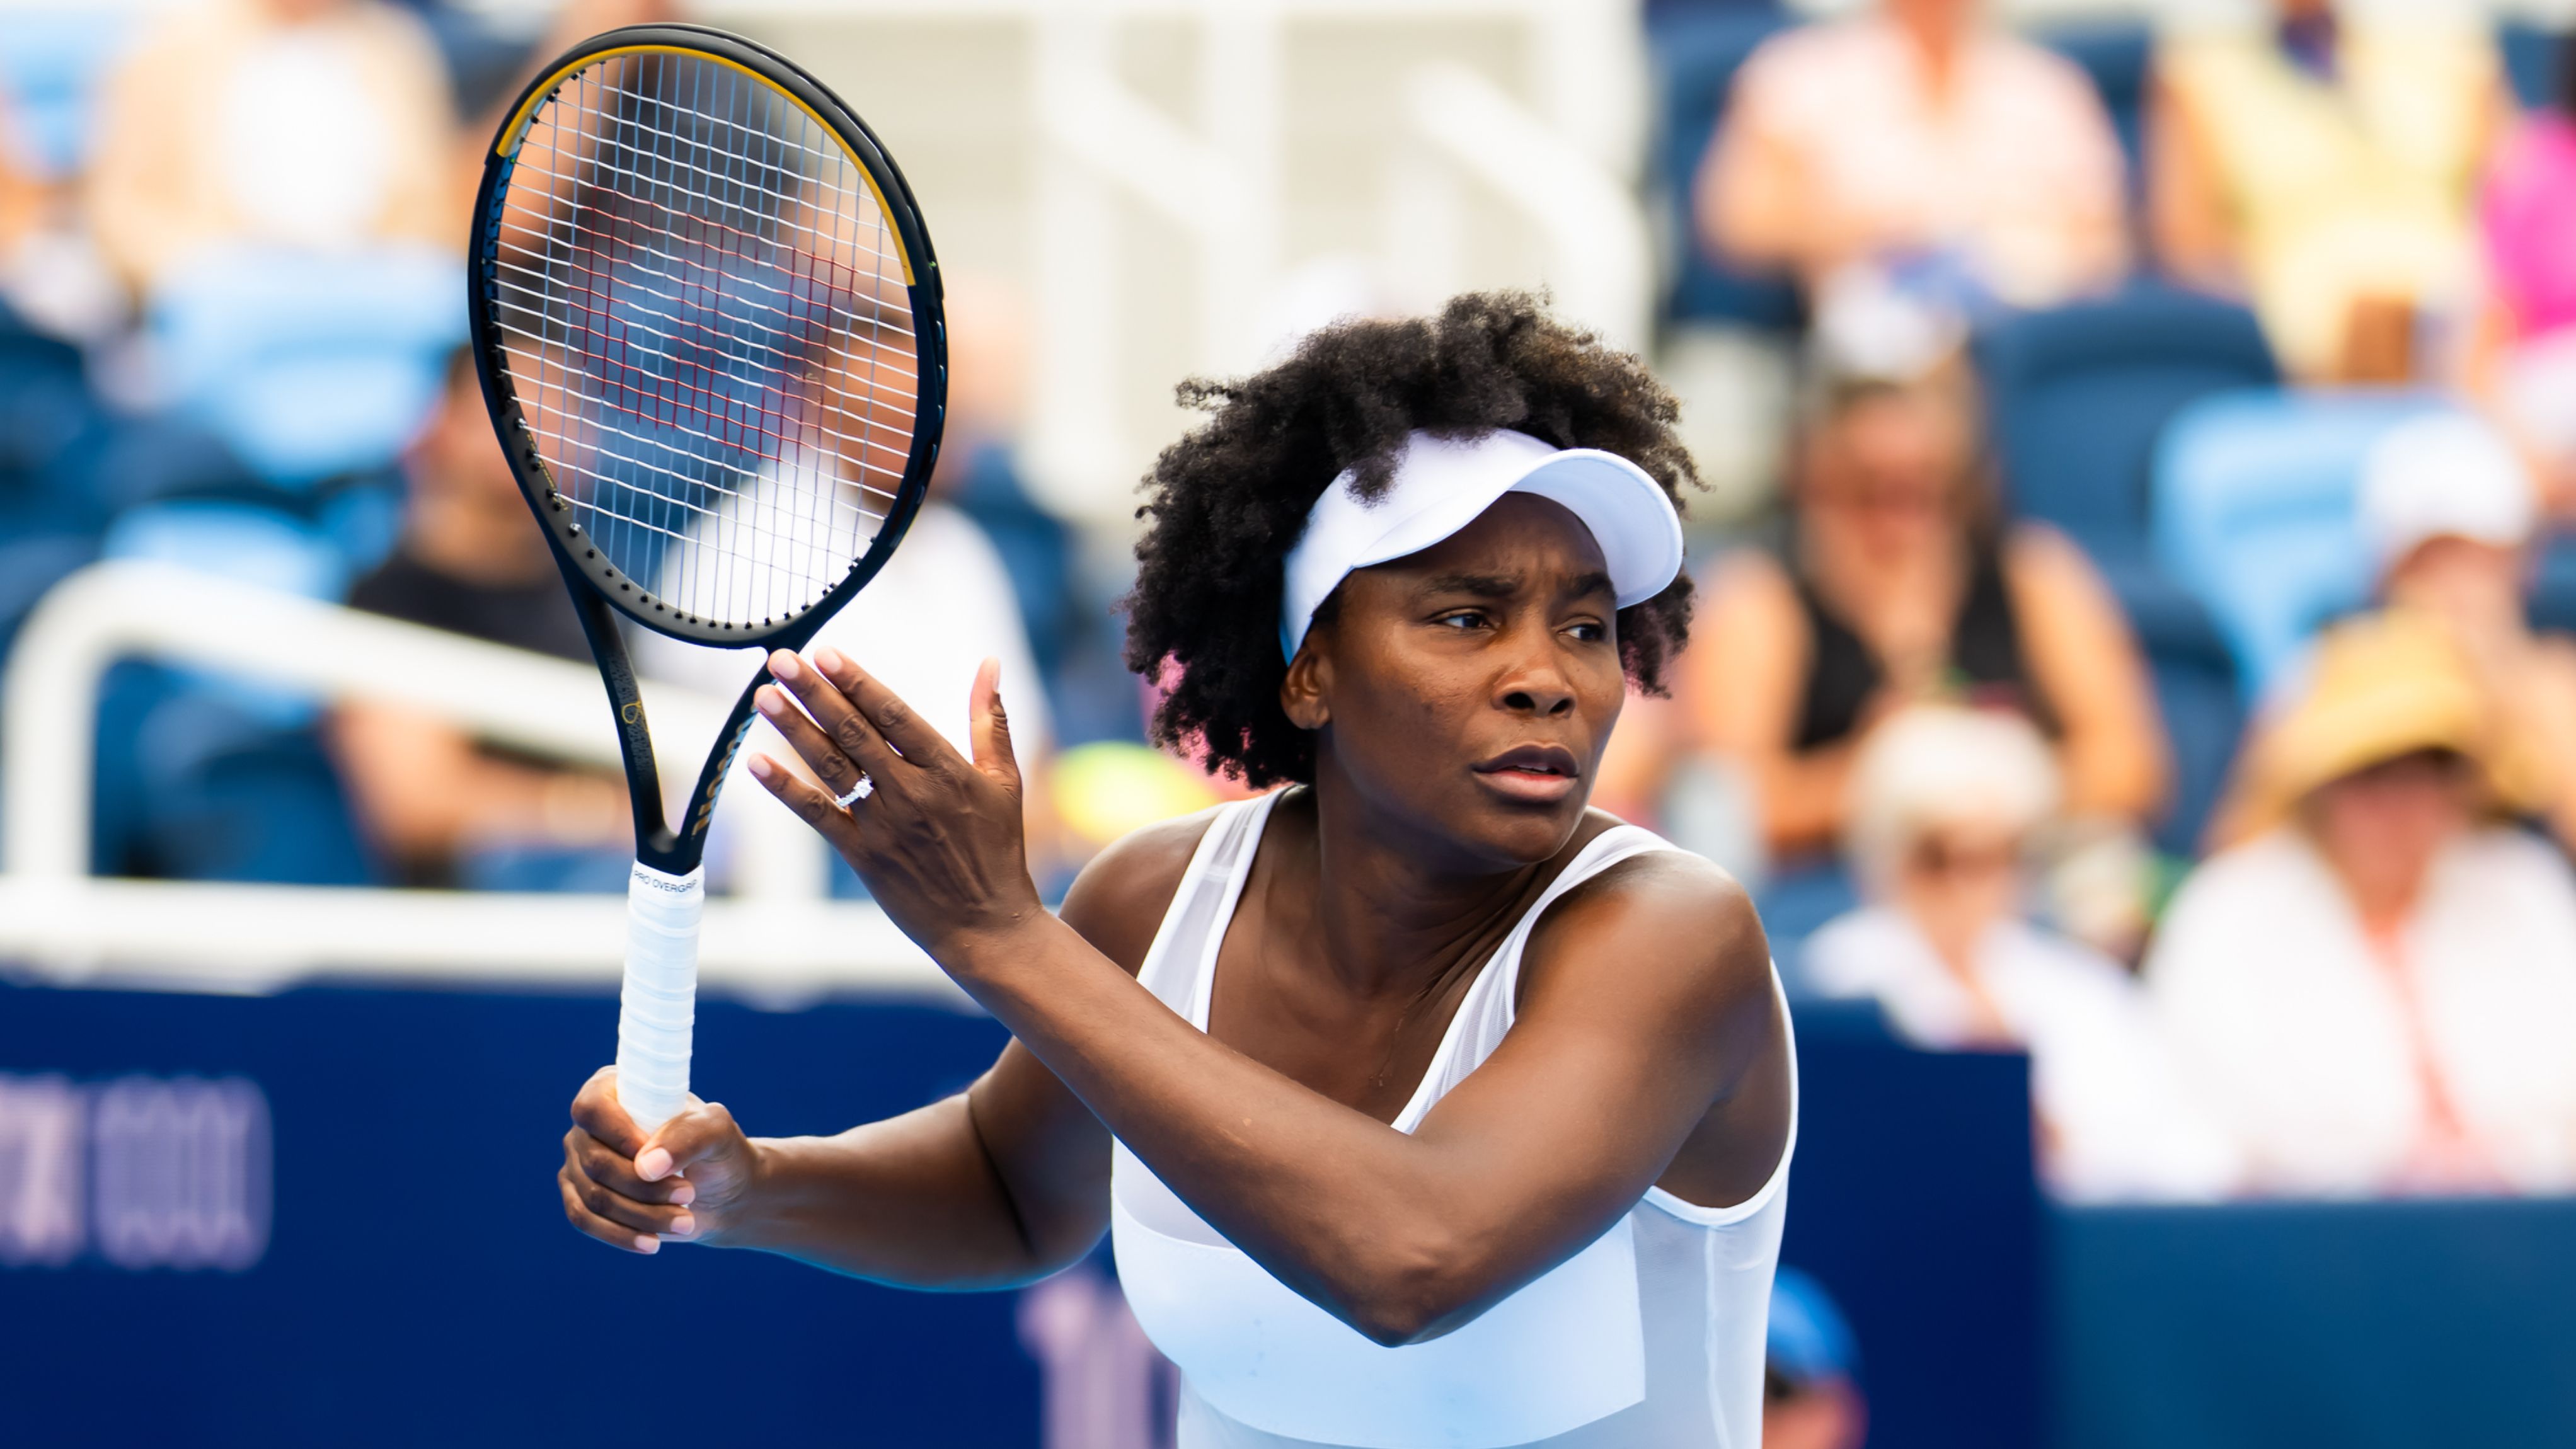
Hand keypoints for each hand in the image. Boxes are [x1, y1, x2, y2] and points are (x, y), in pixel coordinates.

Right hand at [558, 1066, 759, 1253]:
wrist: (720, 1191)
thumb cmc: (718, 1150)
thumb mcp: (717, 1132)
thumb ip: (689, 1135)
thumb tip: (647, 1166)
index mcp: (615, 1089)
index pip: (593, 1108)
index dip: (619, 1135)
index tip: (656, 1160)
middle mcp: (589, 1125)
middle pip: (596, 1161)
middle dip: (645, 1187)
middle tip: (689, 1194)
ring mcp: (580, 1162)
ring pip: (594, 1197)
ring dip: (642, 1214)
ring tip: (685, 1220)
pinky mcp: (581, 1198)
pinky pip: (585, 1221)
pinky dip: (620, 1235)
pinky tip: (652, 1243)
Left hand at [746, 648, 1046, 963]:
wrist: (987, 927)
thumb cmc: (999, 851)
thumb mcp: (1005, 781)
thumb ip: (991, 720)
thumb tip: (990, 663)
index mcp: (947, 769)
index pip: (893, 714)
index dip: (857, 681)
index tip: (826, 652)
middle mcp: (912, 792)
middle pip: (853, 732)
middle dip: (814, 692)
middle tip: (781, 660)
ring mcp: (884, 824)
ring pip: (831, 766)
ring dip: (793, 729)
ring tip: (763, 697)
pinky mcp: (863, 856)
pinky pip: (817, 815)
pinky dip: (786, 788)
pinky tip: (756, 762)